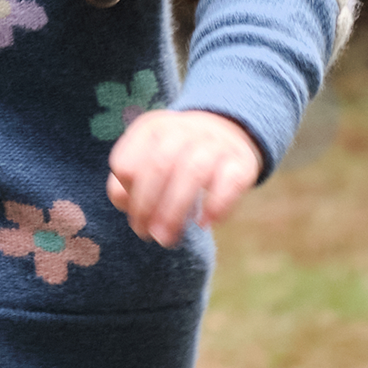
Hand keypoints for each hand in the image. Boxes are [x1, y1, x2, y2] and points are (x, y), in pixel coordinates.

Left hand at [107, 109, 262, 247]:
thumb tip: (126, 203)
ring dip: (175, 211)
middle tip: (148, 236)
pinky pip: (230, 182)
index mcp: (149, 128)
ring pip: (193, 173)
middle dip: (148, 207)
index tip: (132, 215)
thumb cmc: (174, 156)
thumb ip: (129, 179)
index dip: (126, 194)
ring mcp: (214, 143)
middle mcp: (181, 130)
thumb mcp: (146, 156)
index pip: (126, 162)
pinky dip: (216, 205)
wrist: (224, 132)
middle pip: (158, 167)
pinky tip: (204, 223)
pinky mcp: (242, 161)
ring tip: (168, 239)